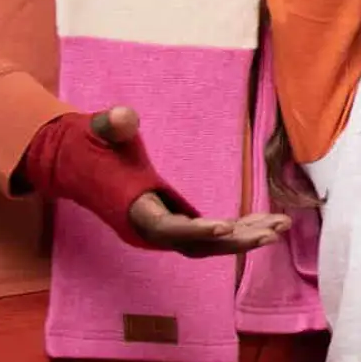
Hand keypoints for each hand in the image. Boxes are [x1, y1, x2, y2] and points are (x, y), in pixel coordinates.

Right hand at [88, 107, 291, 258]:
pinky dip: (239, 228)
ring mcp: (165, 232)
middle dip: (235, 242)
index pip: (167, 228)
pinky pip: (210, 234)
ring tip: (281, 226)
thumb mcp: (99, 131)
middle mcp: (150, 230)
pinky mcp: (176, 225)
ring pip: (209, 243)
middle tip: (272, 233)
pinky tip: (267, 221)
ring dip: (245, 237)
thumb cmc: (92, 146)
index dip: (195, 230)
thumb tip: (121, 116)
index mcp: (133, 211)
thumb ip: (112, 125)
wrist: (80, 163)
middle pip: (197, 245)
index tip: (224, 227)